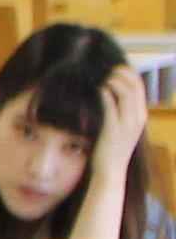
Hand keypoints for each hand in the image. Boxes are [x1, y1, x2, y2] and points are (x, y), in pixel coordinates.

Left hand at [99, 68, 153, 236]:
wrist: (110, 170)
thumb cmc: (111, 148)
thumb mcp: (121, 128)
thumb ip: (121, 112)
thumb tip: (113, 95)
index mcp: (140, 116)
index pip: (140, 88)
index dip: (129, 75)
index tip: (117, 68)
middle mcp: (137, 118)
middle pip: (135, 86)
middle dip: (123, 73)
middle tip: (109, 68)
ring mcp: (127, 123)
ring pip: (125, 92)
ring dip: (114, 80)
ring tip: (104, 76)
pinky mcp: (113, 128)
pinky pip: (110, 104)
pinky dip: (105, 93)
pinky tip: (98, 88)